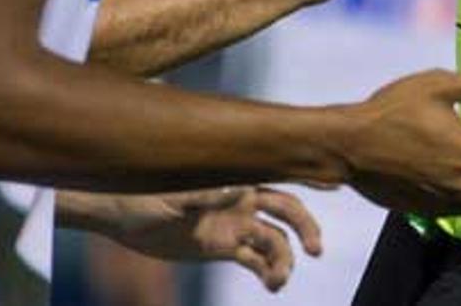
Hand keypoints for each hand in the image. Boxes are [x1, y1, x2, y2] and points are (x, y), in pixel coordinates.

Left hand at [99, 187, 322, 292]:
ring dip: (283, 259)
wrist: (121, 215)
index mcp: (236, 179)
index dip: (310, 179)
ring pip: (273, 240)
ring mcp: (235, 224)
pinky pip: (254, 260)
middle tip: (316, 249)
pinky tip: (272, 285)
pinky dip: (267, 271)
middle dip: (306, 228)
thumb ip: (207, 196)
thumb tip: (239, 189)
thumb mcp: (175, 196)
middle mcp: (242, 199)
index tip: (338, 187)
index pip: (279, 176)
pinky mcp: (223, 246)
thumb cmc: (144, 194)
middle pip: (287, 211)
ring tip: (278, 281)